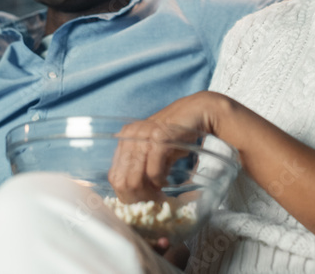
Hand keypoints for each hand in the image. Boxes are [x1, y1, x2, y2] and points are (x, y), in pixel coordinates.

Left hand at [108, 92, 228, 202]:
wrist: (200, 112)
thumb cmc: (178, 134)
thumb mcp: (155, 151)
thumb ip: (142, 167)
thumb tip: (136, 195)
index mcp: (125, 138)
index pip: (114, 176)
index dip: (127, 195)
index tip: (143, 203)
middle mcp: (129, 135)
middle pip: (121, 181)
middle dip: (138, 198)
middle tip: (153, 203)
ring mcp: (142, 135)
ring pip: (134, 179)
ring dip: (149, 193)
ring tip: (161, 196)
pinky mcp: (158, 137)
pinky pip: (153, 172)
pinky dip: (160, 181)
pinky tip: (166, 182)